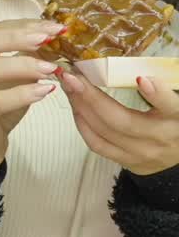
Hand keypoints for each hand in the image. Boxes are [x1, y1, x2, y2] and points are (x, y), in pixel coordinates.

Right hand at [0, 19, 66, 167]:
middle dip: (17, 36)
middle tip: (48, 39)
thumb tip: (54, 42)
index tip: (52, 28)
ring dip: (24, 64)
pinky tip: (45, 91)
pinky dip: (24, 93)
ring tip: (51, 68)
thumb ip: (26, 61)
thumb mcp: (13, 80)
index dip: (23, 25)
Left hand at [59, 70, 178, 174]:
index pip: (170, 106)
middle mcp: (159, 138)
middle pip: (121, 121)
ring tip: (68, 87)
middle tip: (72, 76)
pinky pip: (97, 144)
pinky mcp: (127, 162)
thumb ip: (159, 90)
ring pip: (103, 133)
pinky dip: (82, 124)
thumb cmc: (173, 120)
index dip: (156, 94)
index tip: (141, 79)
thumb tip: (133, 74)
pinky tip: (75, 106)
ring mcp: (141, 154)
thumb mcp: (174, 103)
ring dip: (80, 108)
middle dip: (91, 97)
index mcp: (177, 117)